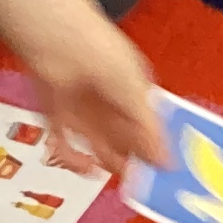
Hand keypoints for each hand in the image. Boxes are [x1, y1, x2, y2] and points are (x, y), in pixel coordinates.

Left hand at [25, 16, 166, 173]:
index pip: (147, 124)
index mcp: (131, 89)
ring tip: (121, 181)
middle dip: (133, 159)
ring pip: (96, 141)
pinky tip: (87, 169)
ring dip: (108, 160)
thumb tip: (168, 162)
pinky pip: (65, 140)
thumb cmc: (104, 55)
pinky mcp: (54, 112)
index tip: (164, 173)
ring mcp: (80, 106)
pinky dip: (74, 157)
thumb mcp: (135, 94)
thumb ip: (149, 130)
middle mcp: (107, 98)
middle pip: (123, 137)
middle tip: (143, 185)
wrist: (58, 38)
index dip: (155, 147)